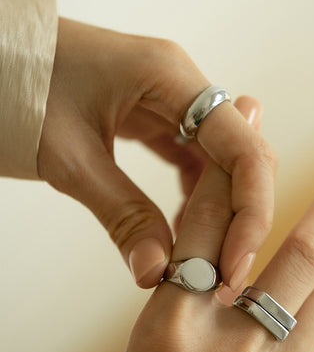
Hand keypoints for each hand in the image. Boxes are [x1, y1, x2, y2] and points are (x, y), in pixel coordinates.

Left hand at [38, 18, 275, 287]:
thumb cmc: (14, 84)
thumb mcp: (68, 156)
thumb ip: (121, 215)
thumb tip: (156, 272)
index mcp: (170, 77)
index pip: (243, 149)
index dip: (251, 211)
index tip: (234, 264)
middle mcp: (182, 85)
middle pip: (242, 158)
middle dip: (239, 218)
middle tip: (221, 274)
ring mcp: (171, 101)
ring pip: (221, 164)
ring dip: (218, 212)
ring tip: (199, 259)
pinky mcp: (157, 116)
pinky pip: (193, 161)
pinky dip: (194, 198)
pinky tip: (180, 228)